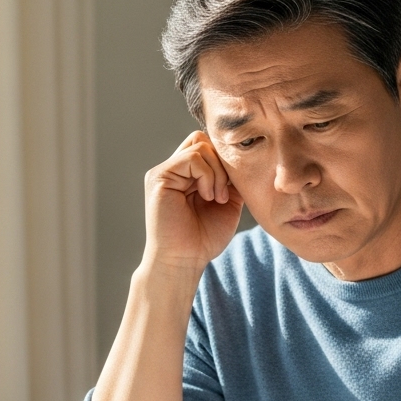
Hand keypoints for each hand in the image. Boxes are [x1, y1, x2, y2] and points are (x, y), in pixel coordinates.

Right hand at [142, 131, 243, 273]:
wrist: (184, 261)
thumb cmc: (203, 239)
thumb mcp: (227, 203)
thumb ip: (231, 179)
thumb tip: (241, 158)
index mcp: (187, 175)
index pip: (208, 146)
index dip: (224, 162)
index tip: (231, 189)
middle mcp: (174, 170)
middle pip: (204, 140)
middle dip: (222, 164)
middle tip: (224, 194)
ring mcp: (165, 172)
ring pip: (201, 146)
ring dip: (217, 173)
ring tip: (216, 198)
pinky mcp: (159, 177)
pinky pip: (192, 158)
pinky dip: (207, 176)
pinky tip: (207, 197)